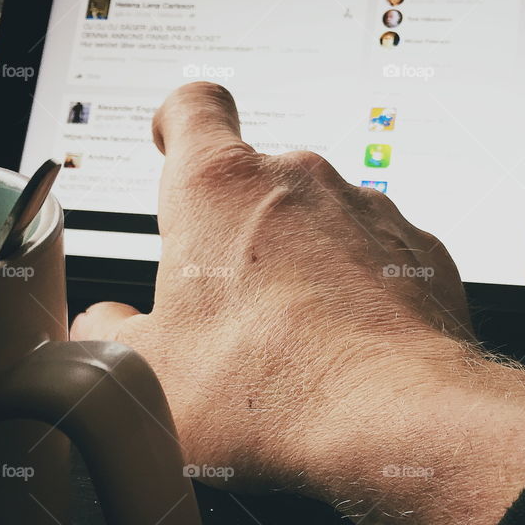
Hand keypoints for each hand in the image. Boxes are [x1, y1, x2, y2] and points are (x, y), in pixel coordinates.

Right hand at [72, 82, 524, 524]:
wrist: (397, 418)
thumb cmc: (274, 391)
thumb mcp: (148, 375)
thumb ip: (109, 334)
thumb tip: (107, 324)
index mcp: (219, 188)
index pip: (193, 107)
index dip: (179, 122)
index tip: (174, 143)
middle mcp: (301, 181)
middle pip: (257, 184)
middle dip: (239, 233)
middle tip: (229, 308)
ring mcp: (368, 212)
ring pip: (320, 223)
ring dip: (303, 265)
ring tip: (294, 342)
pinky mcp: (418, 252)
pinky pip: (376, 256)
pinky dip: (359, 289)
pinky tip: (349, 347)